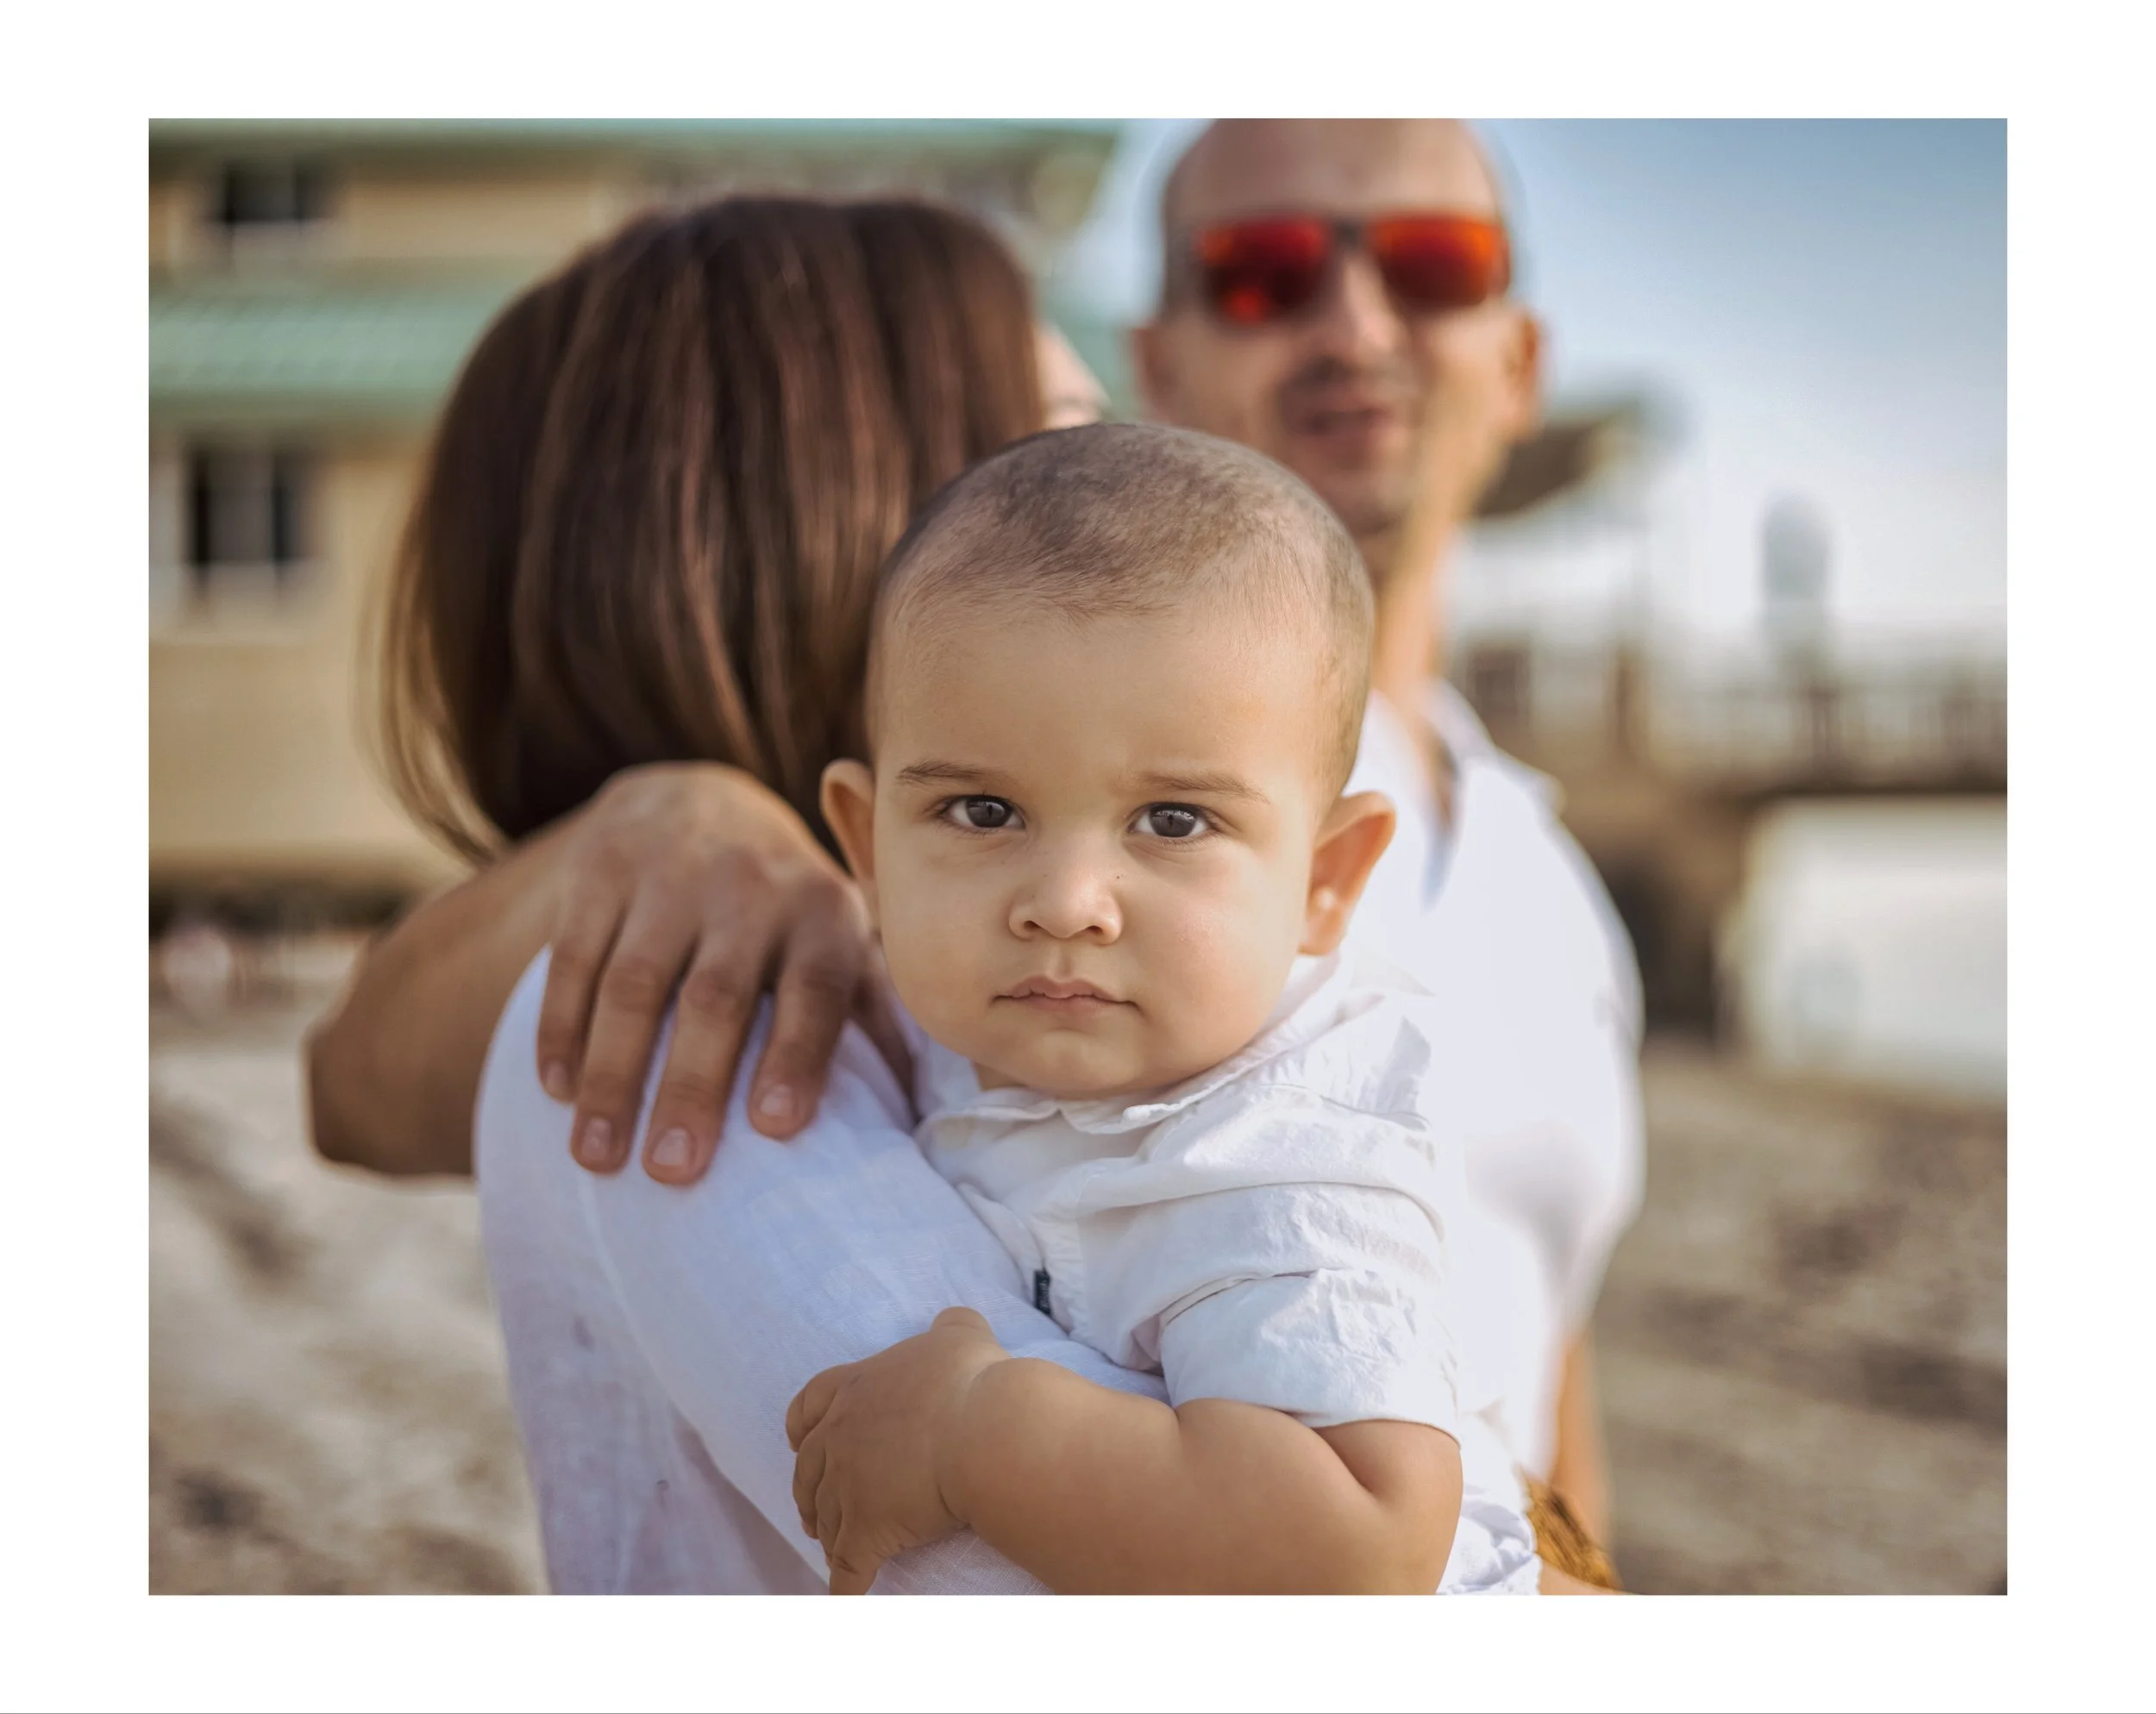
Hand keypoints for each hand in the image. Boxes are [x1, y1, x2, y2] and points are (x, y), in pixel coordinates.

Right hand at [536, 761, 906, 1184]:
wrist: (699, 801)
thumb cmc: (783, 911)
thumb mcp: (839, 942)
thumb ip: (871, 1020)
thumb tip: (914, 1121)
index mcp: (824, 916)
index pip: (816, 989)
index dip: (797, 1056)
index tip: (773, 1127)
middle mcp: (752, 889)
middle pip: (717, 997)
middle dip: (692, 1086)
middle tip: (673, 1171)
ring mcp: (671, 875)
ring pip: (635, 983)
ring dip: (613, 1074)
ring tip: (597, 1156)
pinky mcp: (602, 869)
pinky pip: (575, 956)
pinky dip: (561, 1025)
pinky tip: (557, 1089)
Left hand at [784, 1307, 1007, 1593]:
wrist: (987, 1429)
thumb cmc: (974, 1380)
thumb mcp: (961, 1334)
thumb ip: (950, 1326)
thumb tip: (952, 1322)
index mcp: (857, 1388)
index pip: (808, 1405)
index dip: (800, 1427)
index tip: (796, 1441)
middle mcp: (841, 1436)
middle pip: (809, 1469)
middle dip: (808, 1491)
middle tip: (814, 1509)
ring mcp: (849, 1486)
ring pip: (824, 1517)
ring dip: (826, 1534)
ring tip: (832, 1549)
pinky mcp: (867, 1531)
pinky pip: (848, 1569)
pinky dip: (843, 1589)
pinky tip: (844, 1603)